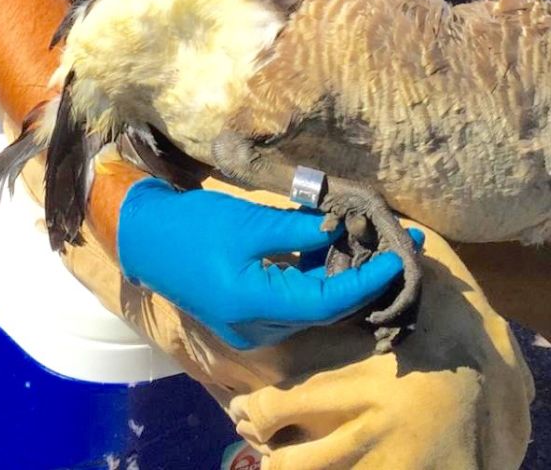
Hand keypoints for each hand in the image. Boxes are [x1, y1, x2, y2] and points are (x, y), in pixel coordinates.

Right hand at [116, 179, 423, 349]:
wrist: (147, 240)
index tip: (398, 258)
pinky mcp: (250, 316)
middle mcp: (260, 328)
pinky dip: (317, 279)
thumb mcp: (248, 221)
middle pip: (325, 309)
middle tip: (402, 250)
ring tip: (378, 247)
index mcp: (257, 307)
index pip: (327, 301)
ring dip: (344, 279)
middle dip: (365, 280)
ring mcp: (254, 327)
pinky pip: (295, 302)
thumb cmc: (195, 227)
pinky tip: (337, 251)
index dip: (367, 282)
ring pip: (312, 306)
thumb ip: (296, 229)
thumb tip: (340, 228)